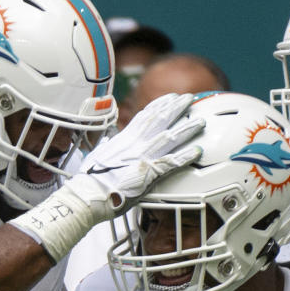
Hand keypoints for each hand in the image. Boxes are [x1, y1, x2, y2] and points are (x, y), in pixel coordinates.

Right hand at [75, 92, 203, 210]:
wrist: (89, 193)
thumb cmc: (90, 179)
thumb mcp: (98, 156)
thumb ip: (109, 147)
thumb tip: (109, 142)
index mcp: (124, 139)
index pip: (145, 116)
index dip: (159, 105)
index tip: (170, 97)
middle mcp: (135, 144)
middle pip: (160, 120)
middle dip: (176, 108)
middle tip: (189, 98)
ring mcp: (143, 157)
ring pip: (169, 138)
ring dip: (186, 129)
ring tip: (200, 121)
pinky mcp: (148, 173)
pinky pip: (171, 162)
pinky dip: (185, 156)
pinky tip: (197, 151)